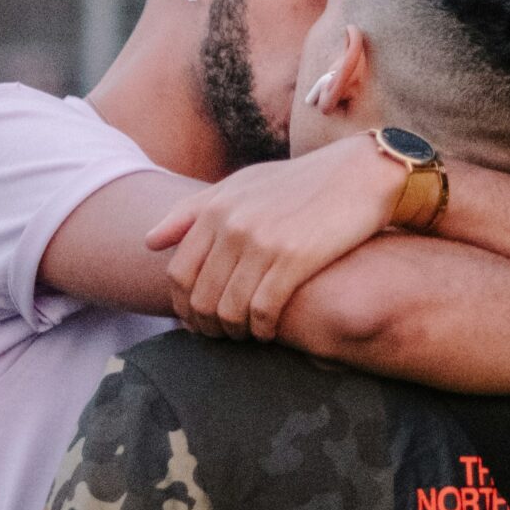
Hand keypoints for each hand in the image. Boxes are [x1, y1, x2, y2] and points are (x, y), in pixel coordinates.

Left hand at [146, 135, 406, 339]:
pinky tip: (269, 331)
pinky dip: (262, 330)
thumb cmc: (300, 182)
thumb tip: (149, 241)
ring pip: (228, 311)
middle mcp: (232, 225)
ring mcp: (262, 242)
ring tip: (246, 334)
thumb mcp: (243, 184)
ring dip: (234, 332)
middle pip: (199, 298)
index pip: (178, 273)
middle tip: (222, 335)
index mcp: (215, 208)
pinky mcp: (294, 258)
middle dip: (206, 326)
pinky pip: (263, 311)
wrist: (360, 173)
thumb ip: (194, 210)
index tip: (197, 320)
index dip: (183, 306)